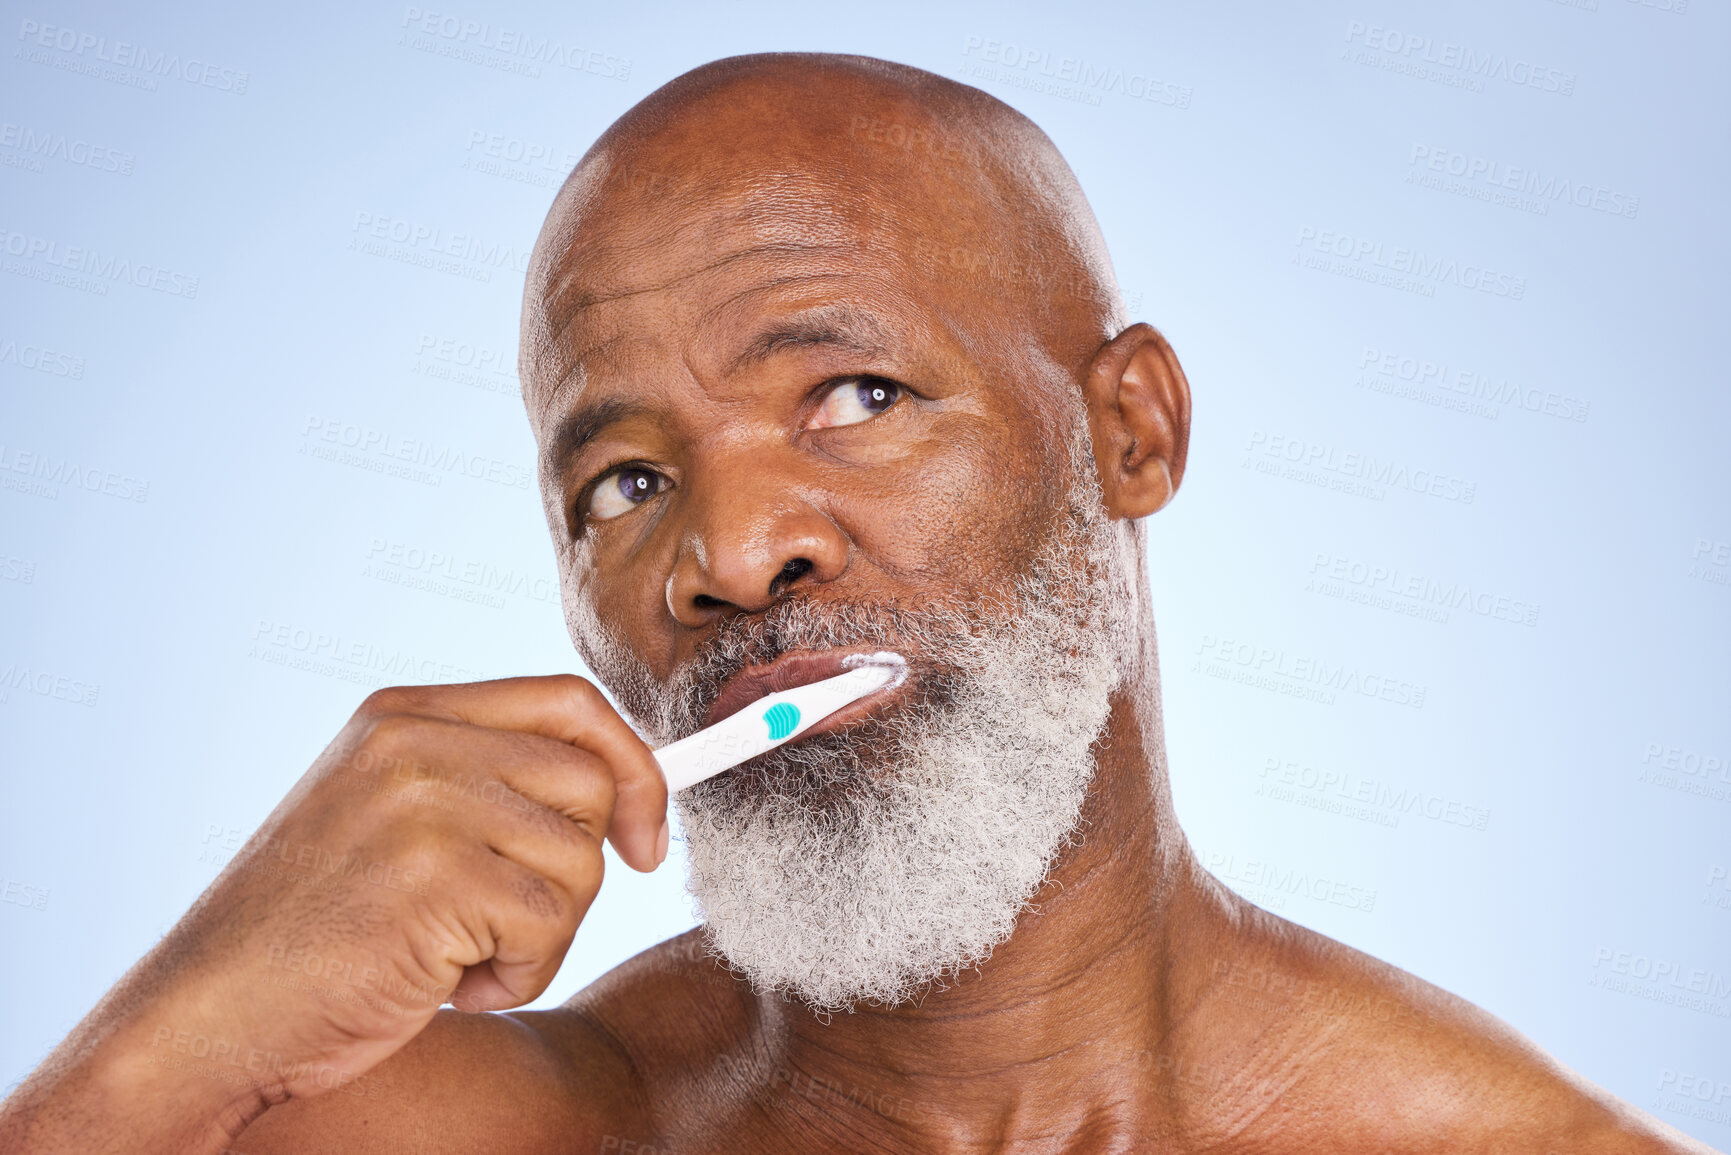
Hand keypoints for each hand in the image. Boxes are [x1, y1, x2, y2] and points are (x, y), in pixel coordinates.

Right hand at [129, 675, 665, 1102]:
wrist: (207, 1017)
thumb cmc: (310, 939)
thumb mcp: (390, 822)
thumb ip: (483, 783)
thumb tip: (623, 789)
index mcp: (404, 716)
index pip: (568, 702)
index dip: (632, 765)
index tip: (646, 838)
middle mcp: (415, 742)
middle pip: (592, 781)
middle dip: (581, 872)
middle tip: (510, 926)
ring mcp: (424, 802)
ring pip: (581, 860)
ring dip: (544, 936)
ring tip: (462, 960)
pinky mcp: (436, 875)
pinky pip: (550, 923)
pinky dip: (520, 976)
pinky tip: (450, 986)